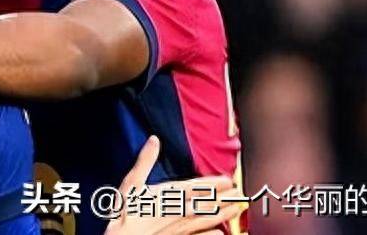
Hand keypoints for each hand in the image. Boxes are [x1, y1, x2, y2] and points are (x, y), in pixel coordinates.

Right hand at [105, 137, 246, 233]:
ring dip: (224, 214)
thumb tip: (154, 140)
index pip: (197, 186)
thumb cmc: (126, 213)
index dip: (214, 183)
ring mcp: (180, 227)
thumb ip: (145, 161)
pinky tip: (220, 233)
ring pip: (207, 219)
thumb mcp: (131, 182)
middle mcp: (179, 210)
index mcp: (169, 194)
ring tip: (237, 209)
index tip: (228, 180)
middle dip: (225, 198)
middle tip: (240, 194)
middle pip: (207, 202)